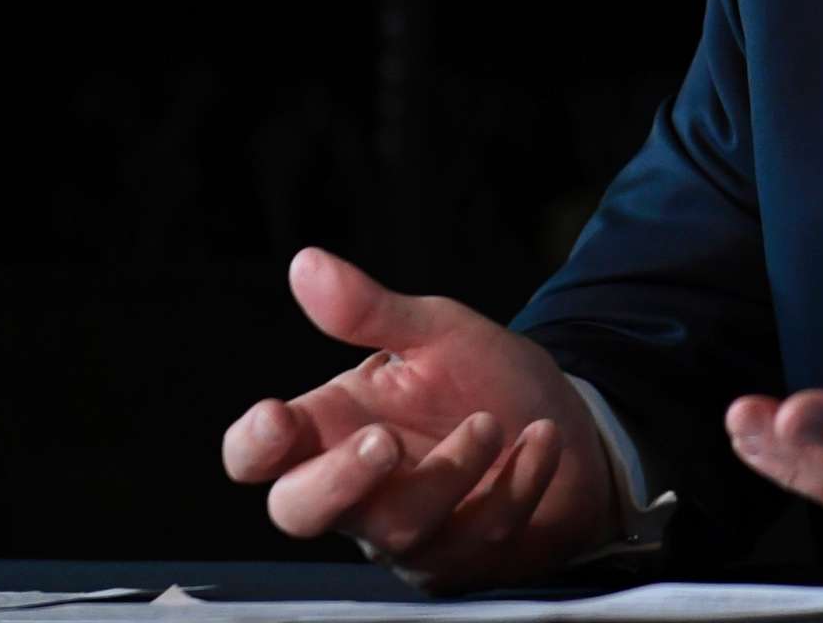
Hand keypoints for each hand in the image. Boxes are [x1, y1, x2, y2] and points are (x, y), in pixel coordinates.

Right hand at [221, 248, 616, 589]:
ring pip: (402, 528)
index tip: (277, 416)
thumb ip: (372, 310)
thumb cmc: (482, 379)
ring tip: (492, 421)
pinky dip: (518, 482)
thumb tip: (308, 263)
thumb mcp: (436, 332)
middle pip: (301, 513)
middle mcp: (358, 489)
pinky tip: (541, 440)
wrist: (568, 420)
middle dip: (336, 481)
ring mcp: (409, 535)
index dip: (254, 446)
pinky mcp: (464, 560)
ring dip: (453, 470)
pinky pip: (480, 535)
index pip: (257, 456)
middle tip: (383, 440)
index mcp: (331, 427)